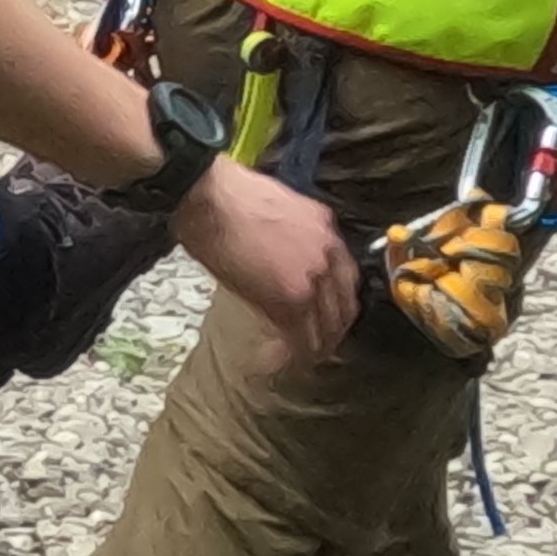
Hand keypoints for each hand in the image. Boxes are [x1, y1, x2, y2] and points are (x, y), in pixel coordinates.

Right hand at [175, 155, 357, 351]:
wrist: (210, 198)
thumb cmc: (229, 195)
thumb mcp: (278, 207)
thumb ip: (295, 234)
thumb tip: (284, 257)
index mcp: (326, 228)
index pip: (346, 274)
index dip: (337, 299)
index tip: (328, 312)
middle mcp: (329, 253)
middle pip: (345, 303)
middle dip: (334, 328)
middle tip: (323, 343)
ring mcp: (313, 278)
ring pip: (328, 325)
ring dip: (319, 345)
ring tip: (307, 357)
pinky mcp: (291, 299)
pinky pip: (303, 336)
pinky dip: (299, 352)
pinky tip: (291, 360)